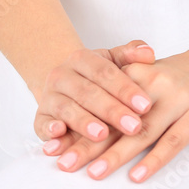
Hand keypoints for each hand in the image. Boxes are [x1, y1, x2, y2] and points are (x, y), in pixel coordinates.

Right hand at [33, 40, 156, 148]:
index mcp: (81, 59)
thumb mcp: (113, 62)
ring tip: (103, 135)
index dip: (125, 89)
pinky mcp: (40, 118)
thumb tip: (148, 53)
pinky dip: (49, 130)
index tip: (146, 105)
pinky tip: (60, 134)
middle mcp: (61, 76)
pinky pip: (42, 124)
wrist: (63, 84)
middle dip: (111, 111)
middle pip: (87, 93)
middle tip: (134, 127)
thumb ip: (130, 56)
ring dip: (84, 122)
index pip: (105, 73)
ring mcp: (48, 97)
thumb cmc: (96, 77)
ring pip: (66, 109)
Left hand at [43, 49, 188, 181]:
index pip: (98, 107)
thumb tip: (76, 129)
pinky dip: (154, 160)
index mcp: (134, 76)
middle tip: (63, 165)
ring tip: (93, 174)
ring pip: (141, 132)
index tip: (52, 149)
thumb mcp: (145, 79)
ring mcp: (177, 100)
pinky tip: (137, 176)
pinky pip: (173, 141)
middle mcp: (153, 86)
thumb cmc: (177, 79)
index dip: (75, 129)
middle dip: (86, 144)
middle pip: (114, 120)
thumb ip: (116, 101)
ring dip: (115, 154)